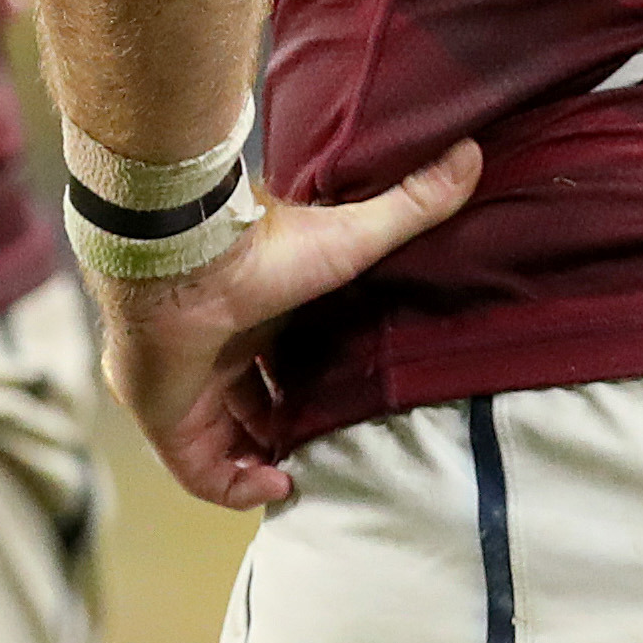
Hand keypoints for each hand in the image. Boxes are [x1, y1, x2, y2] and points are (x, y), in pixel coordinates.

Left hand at [94, 141, 481, 508]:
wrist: (186, 259)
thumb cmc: (264, 247)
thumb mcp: (352, 235)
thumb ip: (409, 205)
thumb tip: (473, 153)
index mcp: (255, 310)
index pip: (280, 357)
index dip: (309, 383)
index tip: (344, 397)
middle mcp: (218, 348)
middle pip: (252, 402)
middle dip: (286, 426)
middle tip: (327, 442)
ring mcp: (189, 387)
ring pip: (225, 441)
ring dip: (264, 460)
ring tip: (305, 469)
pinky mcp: (169, 421)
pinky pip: (202, 474)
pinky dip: (238, 488)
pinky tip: (279, 482)